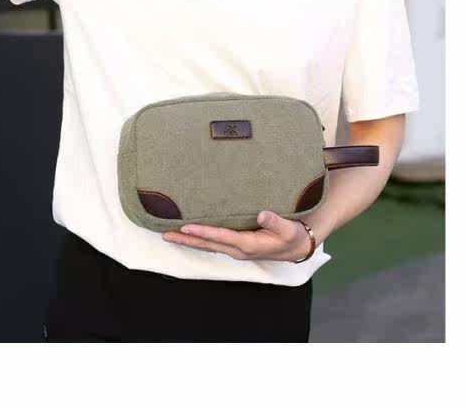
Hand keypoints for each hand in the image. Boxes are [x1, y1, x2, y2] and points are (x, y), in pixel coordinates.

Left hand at [162, 211, 313, 261]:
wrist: (298, 247)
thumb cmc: (293, 236)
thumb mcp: (288, 229)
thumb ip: (275, 222)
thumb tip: (262, 214)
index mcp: (248, 245)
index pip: (221, 237)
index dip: (203, 231)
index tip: (186, 226)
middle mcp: (238, 249)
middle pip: (207, 244)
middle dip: (186, 239)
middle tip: (165, 233)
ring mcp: (236, 249)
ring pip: (207, 245)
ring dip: (189, 240)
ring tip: (169, 235)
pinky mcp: (237, 246)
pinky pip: (213, 244)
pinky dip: (199, 239)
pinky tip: (190, 235)